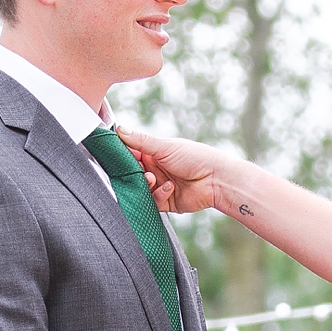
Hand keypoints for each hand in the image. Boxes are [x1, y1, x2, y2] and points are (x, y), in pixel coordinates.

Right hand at [118, 126, 234, 215]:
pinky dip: (159, 194)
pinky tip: (170, 187)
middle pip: (134, 173)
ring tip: (152, 179)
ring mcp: (161, 186)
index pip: (131, 154)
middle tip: (136, 170)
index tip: (115, 156)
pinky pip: (153, 202)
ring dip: (145, 184)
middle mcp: (156, 169)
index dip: (123, 155)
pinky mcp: (167, 202)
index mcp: (155, 154)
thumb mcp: (165, 147)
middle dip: (133, 173)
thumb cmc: (195, 158)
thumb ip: (141, 141)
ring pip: (141, 189)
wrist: (216, 179)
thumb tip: (120, 129)